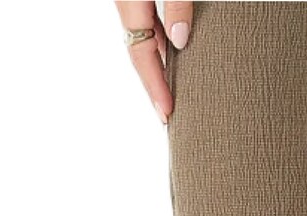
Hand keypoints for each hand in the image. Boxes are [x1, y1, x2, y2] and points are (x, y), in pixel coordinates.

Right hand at [115, 2, 192, 123]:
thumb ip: (177, 6)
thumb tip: (180, 40)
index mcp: (129, 2)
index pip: (141, 54)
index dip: (154, 86)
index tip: (167, 113)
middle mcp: (125, 1)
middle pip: (139, 51)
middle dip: (154, 84)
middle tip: (168, 113)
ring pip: (142, 36)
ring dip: (157, 63)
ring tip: (172, 87)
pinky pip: (147, 21)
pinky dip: (159, 41)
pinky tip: (172, 48)